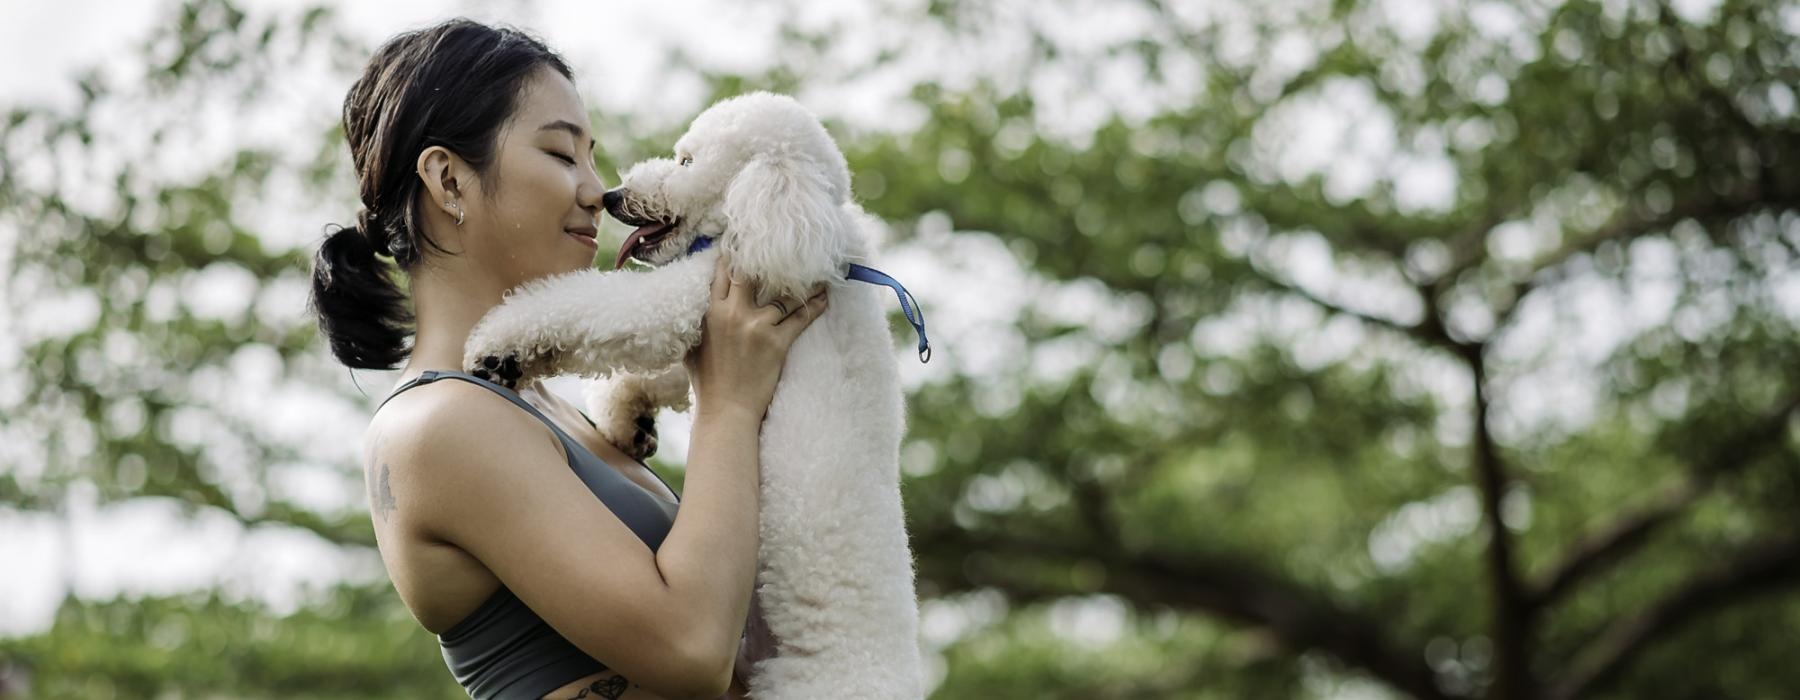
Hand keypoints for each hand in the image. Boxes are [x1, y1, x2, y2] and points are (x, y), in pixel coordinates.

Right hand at [683, 254, 827, 420]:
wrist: (726, 411)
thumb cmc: (707, 382)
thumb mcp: (691, 346)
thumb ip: (695, 321)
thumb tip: (696, 302)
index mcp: (709, 312)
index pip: (722, 272)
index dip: (734, 255)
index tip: (745, 245)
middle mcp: (732, 313)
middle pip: (750, 273)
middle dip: (765, 260)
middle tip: (781, 249)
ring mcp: (756, 327)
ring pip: (782, 294)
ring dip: (799, 283)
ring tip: (813, 273)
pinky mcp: (777, 342)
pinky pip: (800, 317)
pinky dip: (815, 305)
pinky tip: (825, 296)